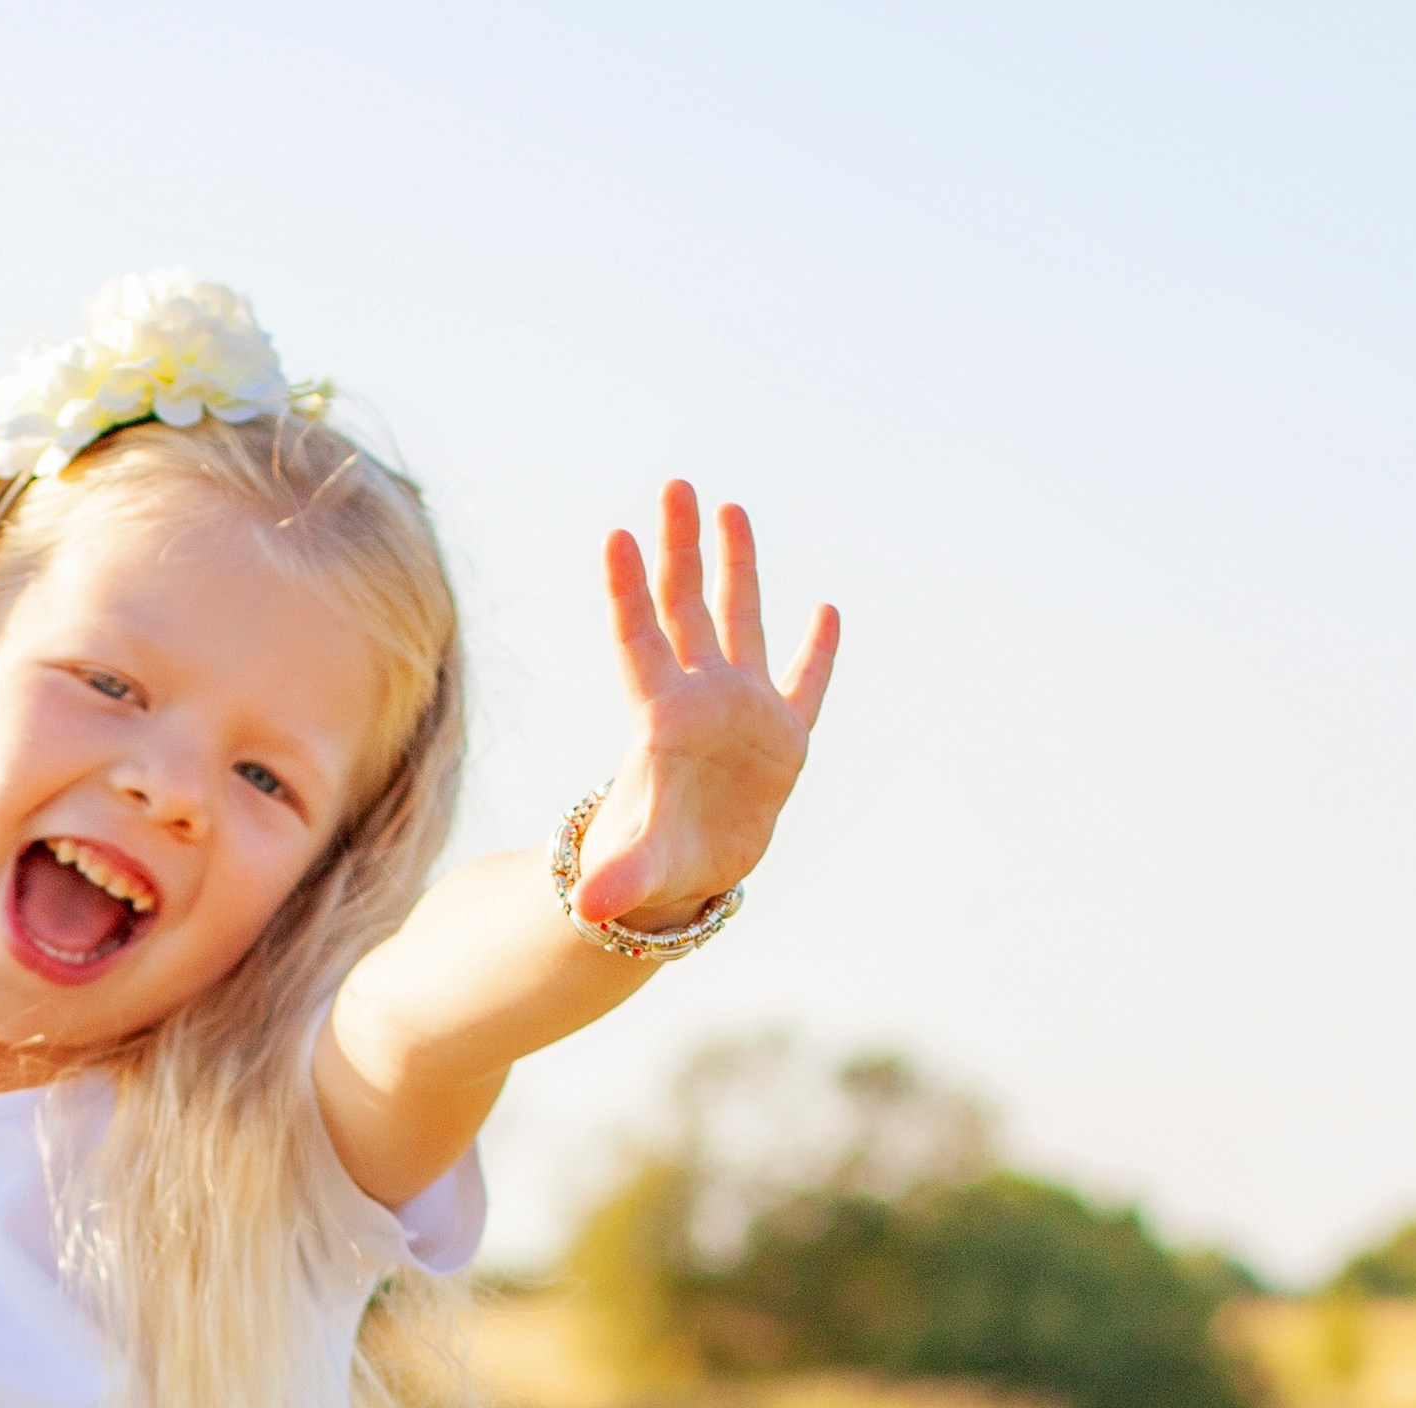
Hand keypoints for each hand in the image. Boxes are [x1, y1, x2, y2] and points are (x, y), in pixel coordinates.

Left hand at [565, 481, 838, 933]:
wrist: (685, 881)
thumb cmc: (649, 869)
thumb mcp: (635, 875)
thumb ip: (617, 883)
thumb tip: (588, 913)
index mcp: (659, 722)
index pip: (639, 643)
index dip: (627, 593)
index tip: (615, 537)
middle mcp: (700, 700)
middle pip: (686, 609)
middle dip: (680, 548)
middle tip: (675, 485)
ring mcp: (743, 711)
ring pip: (741, 623)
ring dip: (737, 567)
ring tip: (729, 510)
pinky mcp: (783, 738)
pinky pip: (806, 684)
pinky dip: (818, 650)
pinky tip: (827, 609)